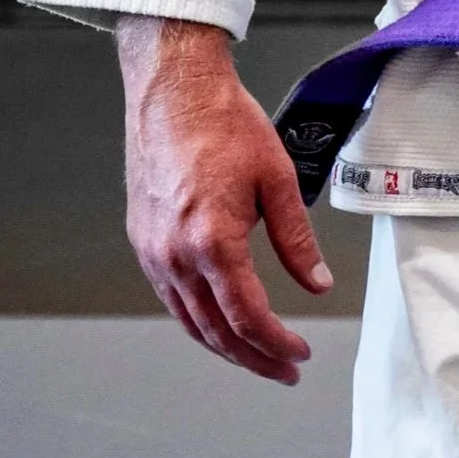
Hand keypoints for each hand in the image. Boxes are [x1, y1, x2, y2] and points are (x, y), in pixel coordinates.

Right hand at [119, 15, 333, 382]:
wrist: (172, 88)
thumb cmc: (222, 121)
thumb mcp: (276, 178)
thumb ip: (297, 240)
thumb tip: (315, 283)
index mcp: (212, 241)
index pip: (248, 318)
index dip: (277, 345)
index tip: (299, 354)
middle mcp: (174, 255)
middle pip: (216, 332)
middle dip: (253, 358)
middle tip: (284, 369)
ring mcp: (152, 251)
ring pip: (189, 322)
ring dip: (224, 346)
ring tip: (256, 354)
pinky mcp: (143, 240)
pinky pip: (170, 298)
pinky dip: (197, 320)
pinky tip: (218, 319)